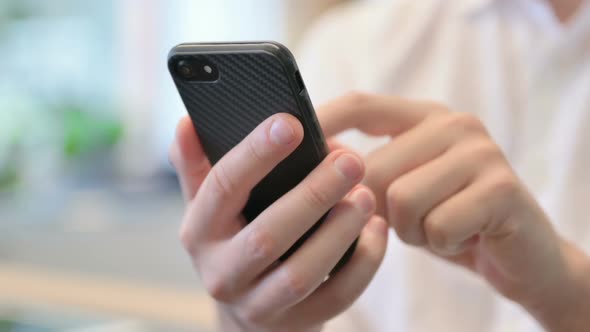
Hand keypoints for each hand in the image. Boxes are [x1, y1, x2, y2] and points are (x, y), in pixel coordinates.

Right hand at [170, 113, 387, 331]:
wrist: (248, 313)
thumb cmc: (234, 240)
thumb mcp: (210, 206)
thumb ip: (198, 165)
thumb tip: (187, 123)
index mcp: (199, 232)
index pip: (222, 188)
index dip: (255, 154)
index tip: (291, 123)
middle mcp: (222, 273)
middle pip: (267, 235)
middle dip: (312, 195)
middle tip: (350, 160)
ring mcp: (258, 306)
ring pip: (301, 273)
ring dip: (339, 231)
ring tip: (366, 195)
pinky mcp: (295, 325)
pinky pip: (336, 298)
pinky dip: (363, 264)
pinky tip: (378, 229)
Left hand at [318, 92, 589, 330]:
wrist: (518, 254)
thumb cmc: (447, 218)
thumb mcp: (401, 189)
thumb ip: (365, 170)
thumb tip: (314, 159)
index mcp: (423, 116)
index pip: (360, 104)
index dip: (322, 120)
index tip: (290, 143)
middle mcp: (453, 124)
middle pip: (372, 165)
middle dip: (376, 210)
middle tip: (405, 220)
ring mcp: (481, 152)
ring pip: (401, 198)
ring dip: (410, 230)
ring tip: (434, 228)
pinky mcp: (502, 188)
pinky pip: (436, 226)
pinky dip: (438, 244)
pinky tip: (458, 238)